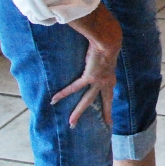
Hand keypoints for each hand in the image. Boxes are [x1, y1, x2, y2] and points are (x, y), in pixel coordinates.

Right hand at [54, 4, 121, 127]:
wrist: (109, 38)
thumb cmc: (108, 42)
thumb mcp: (106, 53)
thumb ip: (100, 56)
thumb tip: (95, 50)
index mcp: (111, 77)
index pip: (109, 94)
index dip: (109, 105)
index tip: (110, 117)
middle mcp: (107, 81)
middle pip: (103, 101)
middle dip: (104, 115)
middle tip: (105, 127)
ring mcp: (99, 81)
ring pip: (88, 100)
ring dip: (78, 112)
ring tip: (71, 124)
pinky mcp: (90, 77)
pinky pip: (74, 87)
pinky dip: (63, 93)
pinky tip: (54, 100)